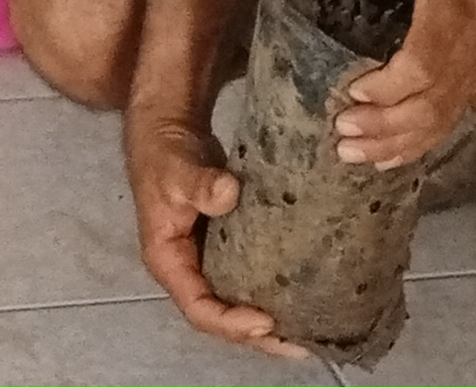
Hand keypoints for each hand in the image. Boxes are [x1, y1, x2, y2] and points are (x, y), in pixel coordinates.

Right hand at [123, 109, 296, 354]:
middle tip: (302, 344)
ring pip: (238, 303)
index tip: (266, 321)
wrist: (167, 130)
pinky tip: (305, 296)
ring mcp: (209, 261)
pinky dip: (274, 291)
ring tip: (310, 332)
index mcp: (169, 263)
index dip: (231, 322)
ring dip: (271, 322)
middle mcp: (189, 271)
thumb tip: (228, 194)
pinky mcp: (228, 247)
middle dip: (260, 335)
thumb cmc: (165, 154)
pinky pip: (250, 280)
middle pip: (223, 317)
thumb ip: (198, 184)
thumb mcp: (176, 169)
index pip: (199, 308)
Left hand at [288, 0, 475, 170]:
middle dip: (382, 128)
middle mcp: (470, 58)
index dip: (387, 88)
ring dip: (397, 145)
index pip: (421, 67)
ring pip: (439, 125)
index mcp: (450, 17)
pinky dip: (421, 144)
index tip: (351, 92)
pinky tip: (392, 157)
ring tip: (355, 156)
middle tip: (341, 135)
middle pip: (427, 109)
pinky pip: (453, 124)